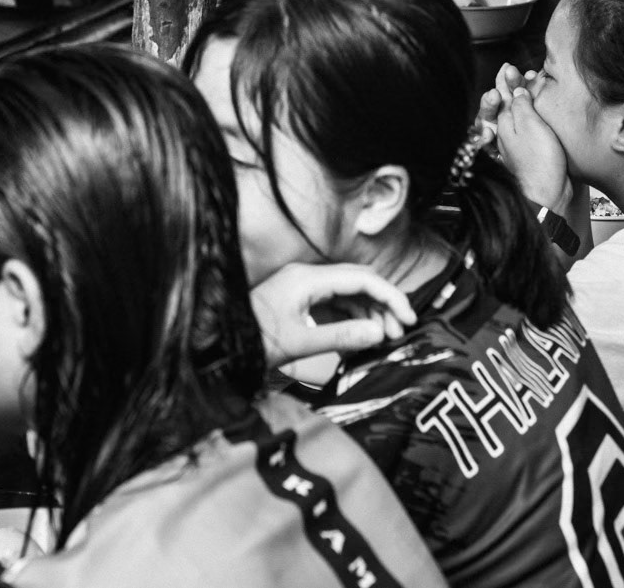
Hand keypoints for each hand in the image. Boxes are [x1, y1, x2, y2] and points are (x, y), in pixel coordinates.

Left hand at [251, 263, 417, 365]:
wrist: (216, 346)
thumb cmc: (250, 342)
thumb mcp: (298, 343)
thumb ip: (341, 336)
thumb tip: (378, 333)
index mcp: (307, 278)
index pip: (362, 278)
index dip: (390, 295)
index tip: (407, 317)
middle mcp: (306, 276)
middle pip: (357, 282)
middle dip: (382, 304)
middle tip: (397, 332)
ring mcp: (301, 287)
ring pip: (346, 294)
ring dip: (367, 313)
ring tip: (381, 338)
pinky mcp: (297, 301)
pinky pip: (332, 305)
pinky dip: (349, 319)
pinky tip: (358, 339)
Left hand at [479, 63, 570, 213]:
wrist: (551, 194)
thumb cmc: (539, 162)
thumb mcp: (528, 125)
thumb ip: (520, 104)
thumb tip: (516, 89)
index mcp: (502, 123)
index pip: (500, 95)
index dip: (506, 80)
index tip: (511, 68)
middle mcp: (507, 133)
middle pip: (506, 103)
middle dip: (511, 86)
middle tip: (517, 72)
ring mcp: (520, 143)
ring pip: (518, 113)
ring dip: (523, 97)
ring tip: (531, 83)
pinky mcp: (534, 151)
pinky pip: (531, 126)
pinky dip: (535, 113)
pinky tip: (541, 108)